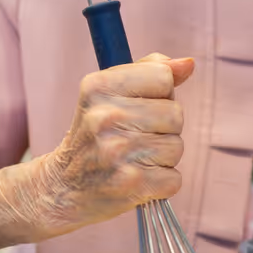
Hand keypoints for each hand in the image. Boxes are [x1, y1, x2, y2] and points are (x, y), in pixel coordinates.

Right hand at [29, 54, 194, 236]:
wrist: (63, 188)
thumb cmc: (95, 135)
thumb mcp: (108, 94)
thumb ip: (149, 72)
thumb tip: (188, 65)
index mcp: (98, 86)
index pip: (163, 76)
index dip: (160, 93)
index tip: (140, 106)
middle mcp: (104, 116)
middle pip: (175, 113)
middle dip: (164, 128)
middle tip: (135, 137)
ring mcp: (117, 152)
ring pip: (177, 146)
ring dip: (163, 156)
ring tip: (134, 159)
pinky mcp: (130, 184)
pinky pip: (174, 178)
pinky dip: (162, 182)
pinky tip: (137, 179)